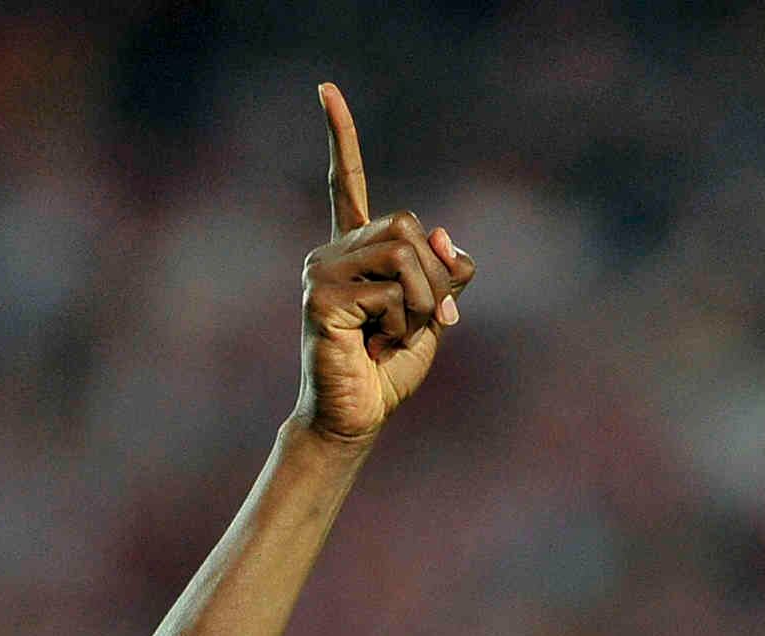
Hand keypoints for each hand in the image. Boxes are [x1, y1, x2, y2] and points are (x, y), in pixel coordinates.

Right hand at [296, 83, 473, 448]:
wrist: (355, 419)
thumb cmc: (388, 369)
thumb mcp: (434, 312)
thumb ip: (444, 271)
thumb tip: (442, 236)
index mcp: (355, 250)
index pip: (347, 182)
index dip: (341, 136)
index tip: (324, 88)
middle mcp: (331, 253)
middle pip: (406, 227)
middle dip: (434, 277)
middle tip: (431, 320)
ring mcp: (320, 273)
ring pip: (403, 254)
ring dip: (424, 301)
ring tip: (399, 335)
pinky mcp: (320, 298)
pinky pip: (392, 290)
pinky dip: (405, 322)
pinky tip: (378, 345)